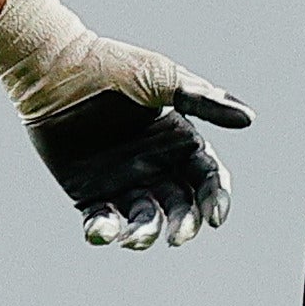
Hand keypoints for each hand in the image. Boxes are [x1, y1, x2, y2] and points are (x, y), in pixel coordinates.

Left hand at [0, 0, 252, 248]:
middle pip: (182, 207)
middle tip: (178, 236)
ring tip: (136, 238)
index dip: (216, 200)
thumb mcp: (162, 78)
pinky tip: (100, 231)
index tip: (216, 217)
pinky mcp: (88, 194)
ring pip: (145, 221)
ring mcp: (123, 182)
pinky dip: (103, 232)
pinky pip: (102, 221)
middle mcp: (157, 167)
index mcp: (180, 142)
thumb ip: (203, 99)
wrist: (55, 68)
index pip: (208, 179)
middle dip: (185, 224)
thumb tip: (249, 118)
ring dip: (146, 235)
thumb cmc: (113, 67)